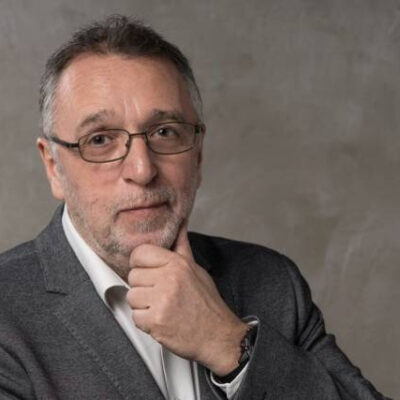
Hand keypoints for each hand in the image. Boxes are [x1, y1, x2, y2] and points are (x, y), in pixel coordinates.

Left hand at [126, 222, 248, 375]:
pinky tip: (161, 320)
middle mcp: (169, 279)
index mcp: (177, 264)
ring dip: (143, 306)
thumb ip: (182, 247)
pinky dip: (145, 322)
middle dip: (143, 287)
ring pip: (132, 297)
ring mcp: (162, 300)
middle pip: (133, 276)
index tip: (146, 271)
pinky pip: (135, 318)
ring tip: (161, 307)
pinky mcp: (156, 321)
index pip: (140, 253)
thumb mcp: (196, 269)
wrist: (218, 335)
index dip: (140, 263)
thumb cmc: (207, 303)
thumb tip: (180, 224)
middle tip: (159, 294)